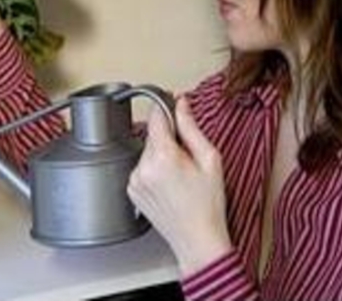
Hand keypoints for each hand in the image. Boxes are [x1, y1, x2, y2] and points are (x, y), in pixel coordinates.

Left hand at [127, 95, 232, 276]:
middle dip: (169, 138)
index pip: (156, 117)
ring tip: (179, 175)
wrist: (198, 240)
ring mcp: (134, 180)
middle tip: (187, 156)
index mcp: (163, 157)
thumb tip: (181, 104)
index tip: (171, 101)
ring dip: (160, 154)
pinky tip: (169, 184)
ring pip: (147, 151)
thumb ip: (191, 128)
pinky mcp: (132, 190)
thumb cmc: (208, 205)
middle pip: (153, 135)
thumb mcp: (210, 160)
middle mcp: (143, 168)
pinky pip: (141, 167)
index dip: (165, 106)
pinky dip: (153, 169)